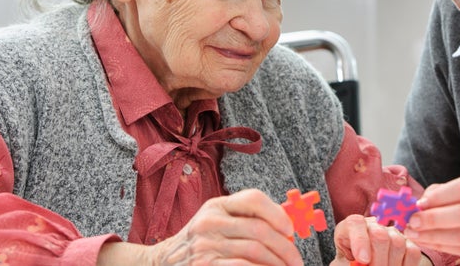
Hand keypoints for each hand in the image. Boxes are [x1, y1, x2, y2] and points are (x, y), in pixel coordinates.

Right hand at [98, 189, 301, 265]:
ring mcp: (205, 246)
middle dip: (285, 248)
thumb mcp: (216, 223)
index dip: (278, 214)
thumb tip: (287, 228)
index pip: (253, 199)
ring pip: (255, 251)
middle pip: (260, 229)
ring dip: (277, 263)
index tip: (291, 231)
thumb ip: (244, 220)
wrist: (162, 264)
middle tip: (297, 262)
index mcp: (216, 206)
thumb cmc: (199, 244)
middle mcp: (209, 222)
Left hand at [332, 214, 423, 265]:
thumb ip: (347, 263)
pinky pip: (412, 252)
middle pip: (380, 234)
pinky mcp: (408, 243)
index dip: (360, 240)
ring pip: (397, 244)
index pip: (355, 223)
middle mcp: (372, 226)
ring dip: (390, 265)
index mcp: (350, 229)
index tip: (362, 260)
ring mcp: (392, 233)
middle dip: (377, 260)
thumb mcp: (344, 265)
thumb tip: (362, 262)